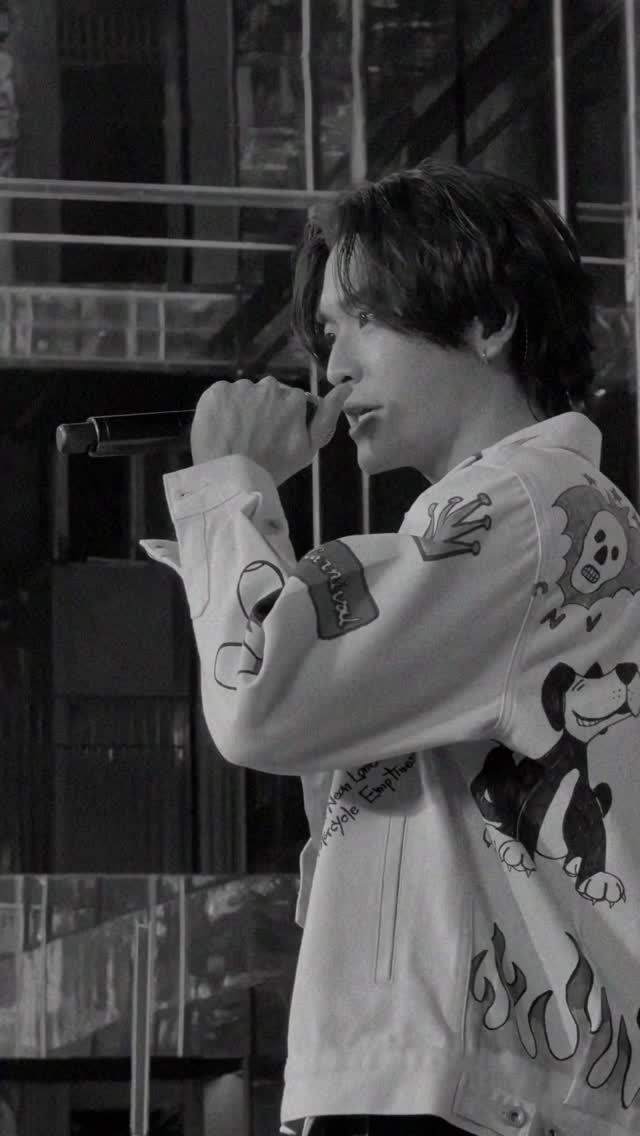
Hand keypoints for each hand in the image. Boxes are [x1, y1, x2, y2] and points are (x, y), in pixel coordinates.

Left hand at [190, 375, 352, 484]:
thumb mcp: (309, 448)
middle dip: (264, 411)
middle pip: (268, 394)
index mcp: (294, 398)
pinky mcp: (216, 391)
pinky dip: (223, 409)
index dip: (283, 420)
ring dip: (243, 410)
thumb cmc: (273, 467)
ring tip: (239, 436)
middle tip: (257, 439)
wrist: (231, 479)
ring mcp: (241, 387)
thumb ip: (327, 416)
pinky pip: (223, 395)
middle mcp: (270, 386)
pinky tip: (223, 430)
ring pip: (245, 394)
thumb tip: (346, 388)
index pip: (290, 401)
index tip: (276, 437)